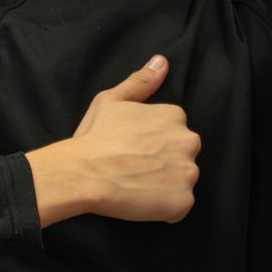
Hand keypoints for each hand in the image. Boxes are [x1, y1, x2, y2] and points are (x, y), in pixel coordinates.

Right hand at [26, 55, 199, 226]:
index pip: (174, 132)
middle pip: (183, 156)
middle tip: (134, 168)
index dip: (152, 144)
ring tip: (136, 184)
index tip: (133, 149)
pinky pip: (179, 207)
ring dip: (165, 186)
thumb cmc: (93, 137)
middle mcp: (188, 141)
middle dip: (164, 163)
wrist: (83, 173)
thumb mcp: (112, 100)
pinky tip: (141, 200)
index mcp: (174, 116)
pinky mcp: (182, 201)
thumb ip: (141, 82)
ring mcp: (187, 172)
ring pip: (182, 181)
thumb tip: (161, 63)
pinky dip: (164, 209)